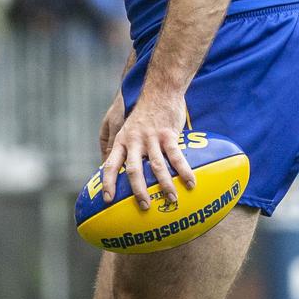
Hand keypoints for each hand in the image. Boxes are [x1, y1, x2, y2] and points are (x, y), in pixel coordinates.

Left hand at [101, 91, 194, 209]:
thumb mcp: (129, 129)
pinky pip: (176, 156)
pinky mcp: (168, 134)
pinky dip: (183, 171)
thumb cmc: (145, 114)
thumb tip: (124, 174)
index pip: (111, 164)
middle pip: (133, 170)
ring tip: (172, 200)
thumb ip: (127, 149)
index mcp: (122, 140)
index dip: (108, 182)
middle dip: (138, 191)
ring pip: (156, 166)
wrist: (160, 91)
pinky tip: (191, 183)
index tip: (108, 200)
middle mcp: (135, 140)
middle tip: (145, 207)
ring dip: (164, 185)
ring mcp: (151, 137)